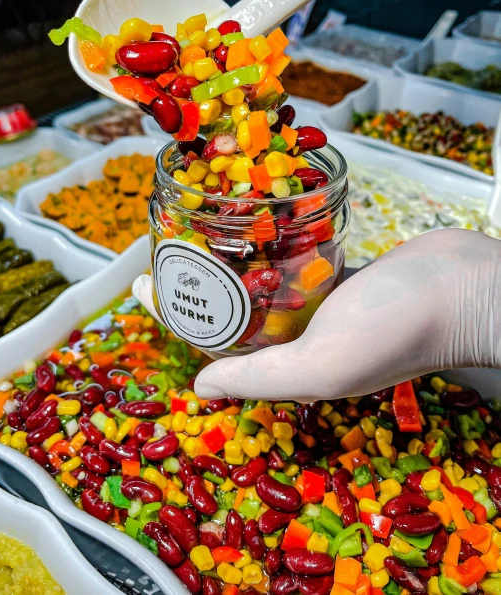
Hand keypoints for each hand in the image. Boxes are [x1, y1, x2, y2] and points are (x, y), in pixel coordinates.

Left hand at [194, 229, 500, 401]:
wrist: (464, 284)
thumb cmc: (397, 327)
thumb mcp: (321, 363)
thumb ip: (260, 374)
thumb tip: (201, 387)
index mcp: (291, 365)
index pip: (217, 343)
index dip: (177, 315)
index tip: (143, 283)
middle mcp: (302, 337)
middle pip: (234, 310)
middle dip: (198, 282)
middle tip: (167, 241)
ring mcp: (323, 303)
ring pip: (265, 281)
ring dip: (234, 259)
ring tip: (199, 224)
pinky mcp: (343, 272)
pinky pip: (297, 259)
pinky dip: (275, 244)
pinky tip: (252, 221)